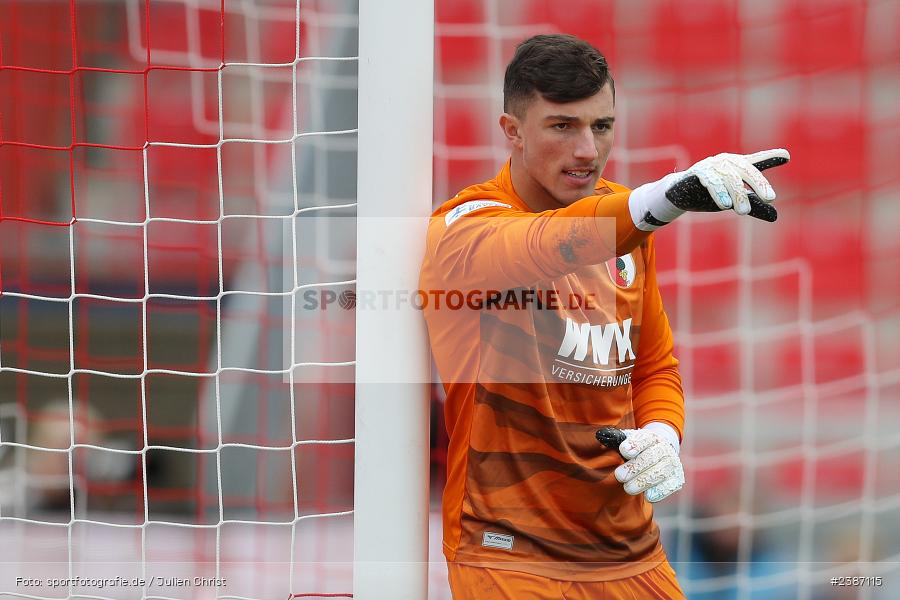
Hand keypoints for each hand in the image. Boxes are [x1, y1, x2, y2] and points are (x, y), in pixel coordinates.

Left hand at [613, 423, 683, 502]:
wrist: (661, 451)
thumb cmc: (638, 448)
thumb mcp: (627, 440)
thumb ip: (616, 439)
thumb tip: (599, 436)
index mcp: (652, 437)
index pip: (644, 438)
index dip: (635, 444)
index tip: (623, 450)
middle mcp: (664, 449)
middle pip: (651, 457)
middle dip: (635, 467)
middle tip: (619, 476)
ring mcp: (672, 464)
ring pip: (660, 472)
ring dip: (644, 481)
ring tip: (628, 488)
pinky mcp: (677, 479)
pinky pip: (670, 486)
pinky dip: (660, 491)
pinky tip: (648, 496)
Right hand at [627, 148, 789, 230]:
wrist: (679, 194)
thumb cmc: (710, 195)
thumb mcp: (734, 200)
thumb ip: (754, 206)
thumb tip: (775, 216)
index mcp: (738, 166)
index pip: (756, 162)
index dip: (771, 157)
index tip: (786, 156)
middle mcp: (727, 162)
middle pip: (747, 170)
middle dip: (759, 183)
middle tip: (770, 198)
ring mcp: (712, 165)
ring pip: (730, 178)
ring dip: (738, 194)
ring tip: (743, 211)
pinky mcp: (698, 172)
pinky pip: (710, 181)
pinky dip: (718, 192)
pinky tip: (725, 205)